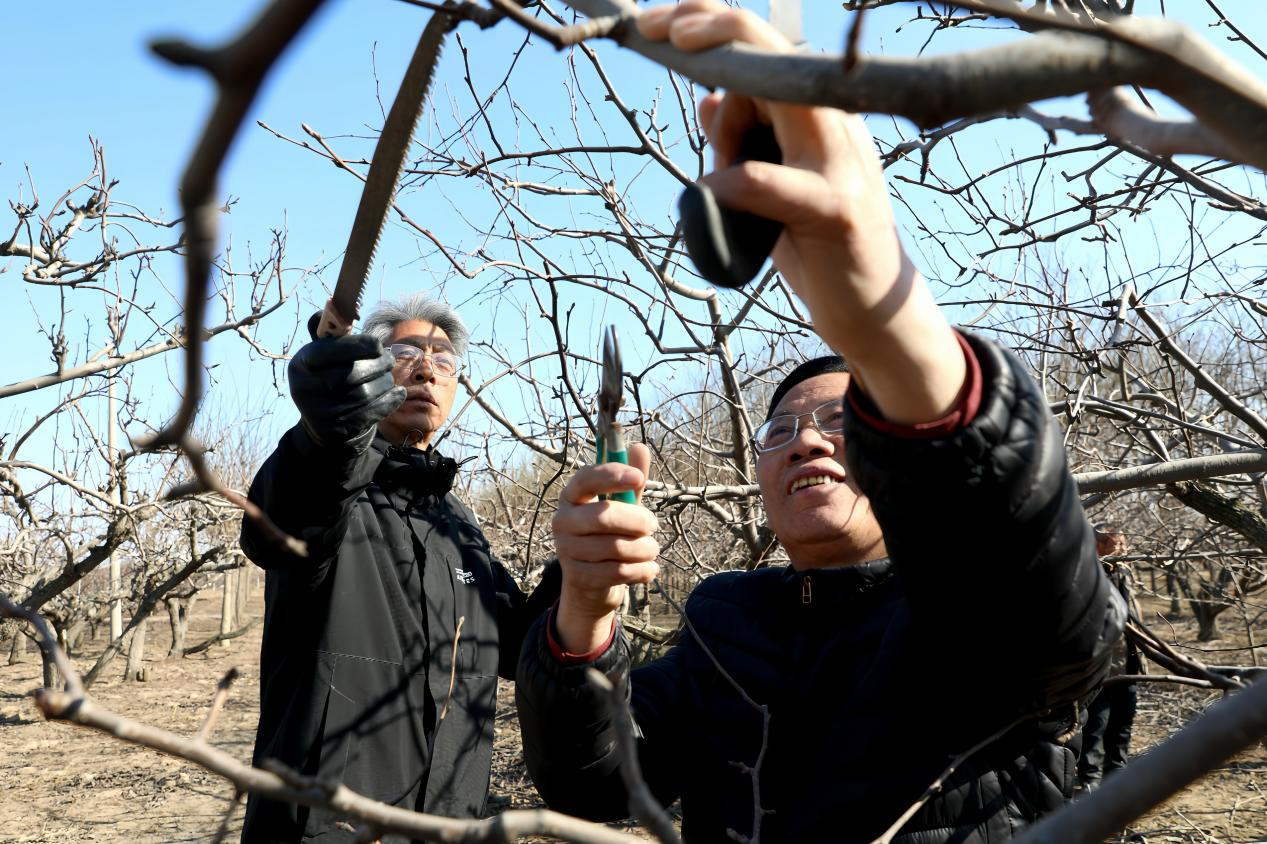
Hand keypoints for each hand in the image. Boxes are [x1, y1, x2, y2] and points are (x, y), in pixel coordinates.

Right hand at [288, 334, 405, 448]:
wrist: (325, 421)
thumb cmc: (331, 375)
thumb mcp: (325, 353)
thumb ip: (331, 329)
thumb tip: (336, 302)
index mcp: (301, 364)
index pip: (328, 351)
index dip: (356, 346)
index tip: (378, 345)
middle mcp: (303, 389)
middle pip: (351, 374)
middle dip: (377, 365)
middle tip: (390, 360)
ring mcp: (318, 412)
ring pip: (363, 394)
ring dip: (384, 383)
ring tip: (389, 377)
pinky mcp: (335, 429)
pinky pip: (370, 413)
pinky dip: (389, 401)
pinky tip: (397, 393)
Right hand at [552, 443, 659, 653]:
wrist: (591, 581)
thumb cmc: (609, 533)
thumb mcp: (622, 505)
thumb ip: (631, 480)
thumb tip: (639, 447)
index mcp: (571, 496)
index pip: (586, 479)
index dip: (612, 475)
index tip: (639, 478)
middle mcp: (563, 521)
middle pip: (604, 515)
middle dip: (638, 520)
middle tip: (653, 524)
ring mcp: (567, 550)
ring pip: (616, 546)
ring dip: (645, 548)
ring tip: (652, 549)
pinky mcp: (578, 577)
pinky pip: (618, 571)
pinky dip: (641, 570)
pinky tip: (649, 568)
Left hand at [638, 1, 964, 422]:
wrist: (873, 310)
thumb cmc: (819, 246)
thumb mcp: (771, 185)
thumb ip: (743, 141)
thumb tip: (706, 99)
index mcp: (818, 113)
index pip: (766, 43)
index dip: (711, 17)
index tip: (656, 22)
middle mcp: (835, 124)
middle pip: (772, 49)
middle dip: (709, 30)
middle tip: (660, 34)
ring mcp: (841, 164)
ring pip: (776, 100)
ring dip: (726, 125)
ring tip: (722, 174)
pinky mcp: (837, 210)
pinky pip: (768, 180)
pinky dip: (729, 184)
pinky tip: (714, 198)